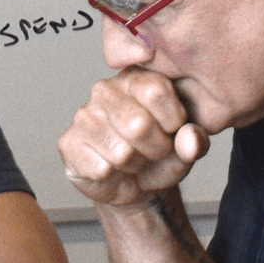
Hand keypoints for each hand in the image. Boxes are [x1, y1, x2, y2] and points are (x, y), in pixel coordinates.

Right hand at [58, 68, 209, 207]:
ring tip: (133, 159)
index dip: (172, 121)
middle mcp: (105, 90)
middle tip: (153, 151)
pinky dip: (113, 177)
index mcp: (136, 78)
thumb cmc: (159, 156)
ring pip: (121, 152)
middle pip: (138, 124)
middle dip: (155, 149)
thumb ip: (195, 141)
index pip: (156, 91)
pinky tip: (111, 168)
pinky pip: (101, 169)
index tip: (172, 130)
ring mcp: (83, 115)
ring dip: (134, 165)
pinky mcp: (68, 142)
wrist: (134, 184)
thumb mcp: (187, 148)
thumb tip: (189, 138)